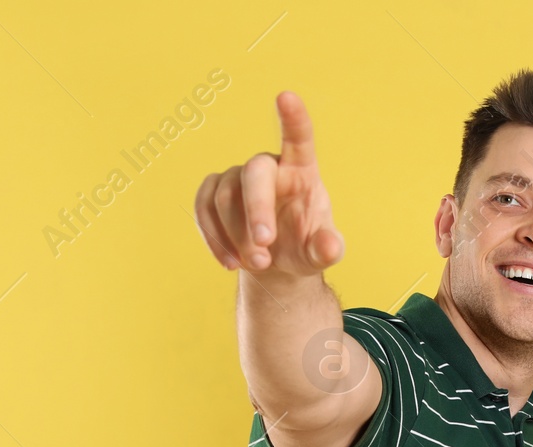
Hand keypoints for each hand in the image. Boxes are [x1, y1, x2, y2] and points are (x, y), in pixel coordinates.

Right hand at [192, 90, 343, 275]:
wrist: (275, 261)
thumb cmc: (303, 249)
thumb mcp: (320, 253)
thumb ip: (327, 249)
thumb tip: (329, 248)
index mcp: (301, 171)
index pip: (299, 138)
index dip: (293, 118)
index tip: (286, 96)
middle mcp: (268, 166)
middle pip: (255, 173)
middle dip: (256, 211)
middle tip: (264, 247)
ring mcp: (237, 176)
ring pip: (226, 196)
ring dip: (238, 236)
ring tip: (257, 264)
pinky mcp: (212, 191)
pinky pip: (203, 206)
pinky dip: (214, 237)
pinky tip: (230, 262)